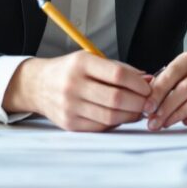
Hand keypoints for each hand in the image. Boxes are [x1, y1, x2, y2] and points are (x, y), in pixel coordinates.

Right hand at [4, 51, 153, 131]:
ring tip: (138, 110)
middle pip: (116, 99)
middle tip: (149, 103)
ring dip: (131, 116)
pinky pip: (101, 127)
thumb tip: (149, 80)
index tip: (149, 88)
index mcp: (81, 64)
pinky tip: (122, 117)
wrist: (37, 85)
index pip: (118, 75)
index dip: (138, 84)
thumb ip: (120, 69)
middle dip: (139, 103)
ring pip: (110, 116)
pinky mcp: (70, 124)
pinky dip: (116, 123)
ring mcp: (70, 106)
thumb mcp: (91, 60)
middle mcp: (73, 85)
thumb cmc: (70, 71)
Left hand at [147, 52, 186, 129]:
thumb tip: (145, 102)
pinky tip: (186, 122)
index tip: (148, 107)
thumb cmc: (185, 83)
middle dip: (167, 107)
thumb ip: (158, 87)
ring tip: (167, 123)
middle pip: (185, 88)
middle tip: (155, 121)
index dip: (158, 92)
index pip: (171, 74)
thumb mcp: (170, 79)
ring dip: (180, 114)